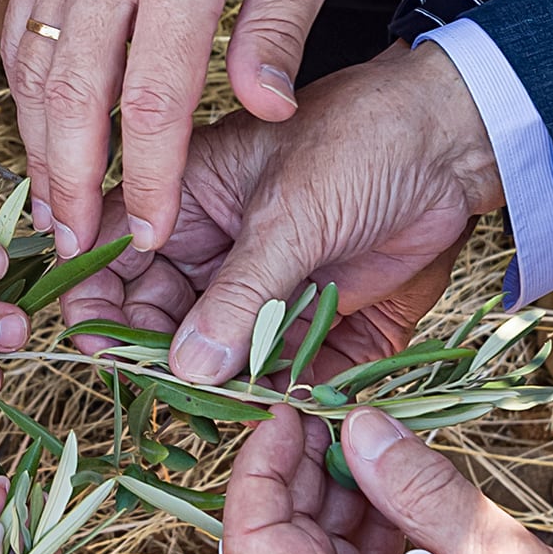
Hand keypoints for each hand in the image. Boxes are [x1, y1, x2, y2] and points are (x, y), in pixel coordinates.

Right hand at [0, 0, 341, 256]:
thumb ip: (279, 29)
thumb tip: (265, 110)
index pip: (151, 100)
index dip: (147, 178)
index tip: (152, 233)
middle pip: (70, 96)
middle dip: (71, 183)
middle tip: (77, 247)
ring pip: (32, 69)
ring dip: (37, 149)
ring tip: (53, 212)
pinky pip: (17, 32)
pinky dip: (23, 96)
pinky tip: (39, 141)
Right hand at [59, 43, 497, 383]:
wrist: (454, 148)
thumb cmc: (363, 142)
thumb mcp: (290, 214)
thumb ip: (240, 294)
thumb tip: (185, 366)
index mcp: (185, 202)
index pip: (113, 256)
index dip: (98, 304)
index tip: (102, 347)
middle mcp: (212, 253)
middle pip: (155, 321)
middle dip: (160, 361)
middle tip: (177, 390)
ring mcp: (259, 292)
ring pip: (214, 358)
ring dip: (219, 388)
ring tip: (233, 406)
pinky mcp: (309, 325)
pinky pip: (278, 374)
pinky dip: (278, 396)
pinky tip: (283, 412)